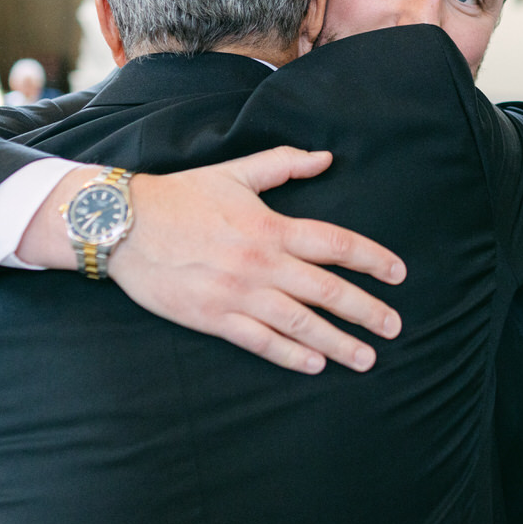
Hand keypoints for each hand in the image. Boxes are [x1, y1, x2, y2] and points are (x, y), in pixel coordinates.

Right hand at [18, 148, 405, 374]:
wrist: (124, 224)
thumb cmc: (181, 196)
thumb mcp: (235, 172)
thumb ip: (283, 164)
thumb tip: (325, 157)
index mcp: (271, 226)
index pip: (336, 244)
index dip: (372, 259)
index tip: (398, 274)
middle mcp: (262, 263)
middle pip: (328, 291)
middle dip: (367, 310)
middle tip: (396, 327)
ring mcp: (238, 293)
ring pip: (300, 323)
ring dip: (338, 343)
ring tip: (367, 358)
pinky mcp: (213, 317)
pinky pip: (260, 341)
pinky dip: (290, 355)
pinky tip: (315, 366)